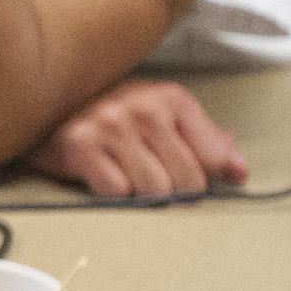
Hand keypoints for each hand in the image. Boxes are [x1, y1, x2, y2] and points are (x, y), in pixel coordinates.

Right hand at [42, 77, 247, 198]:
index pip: (213, 158)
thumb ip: (206, 141)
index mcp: (171, 98)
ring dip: (142, 193)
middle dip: (173, 190)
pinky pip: (116, 192)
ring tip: (127, 174)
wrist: (51, 107)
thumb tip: (239, 171)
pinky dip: (112, 193)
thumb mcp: (165, 118)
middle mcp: (142, 107)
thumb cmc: (116, 119)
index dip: (208, 177)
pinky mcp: (80, 146)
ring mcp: (110, 125)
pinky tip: (103, 174)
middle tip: (152, 177)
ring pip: (154, 190)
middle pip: (186, 181)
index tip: (194, 178)